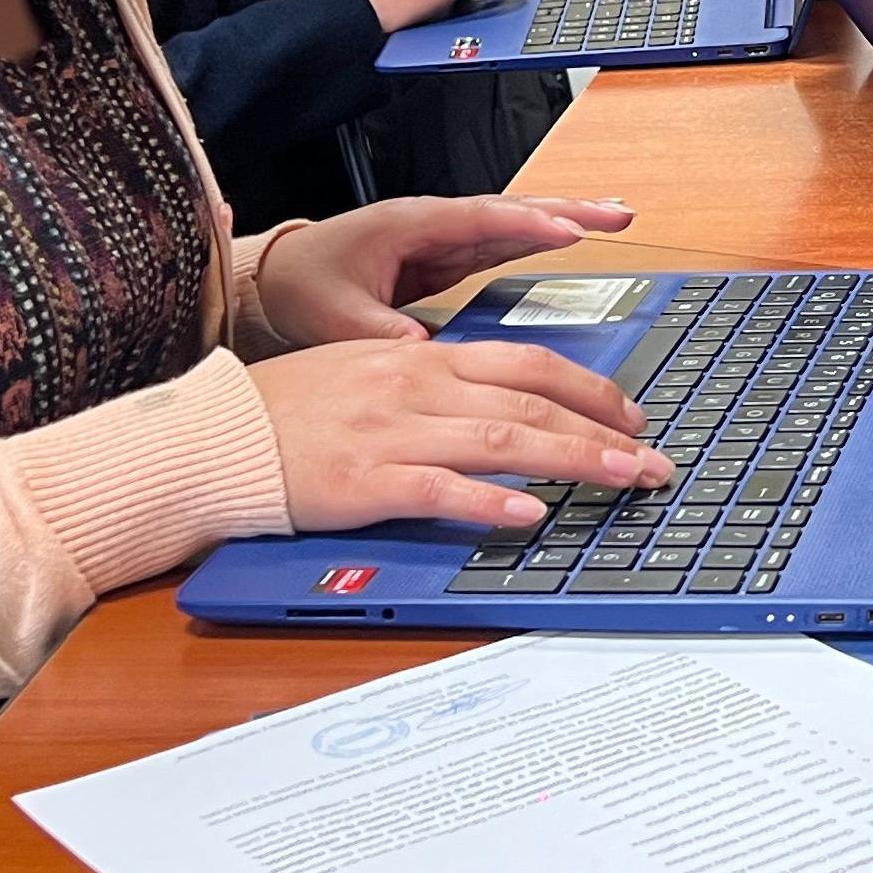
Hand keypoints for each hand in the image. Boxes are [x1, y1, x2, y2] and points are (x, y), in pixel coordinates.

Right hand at [248, 336, 673, 535]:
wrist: (218, 436)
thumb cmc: (291, 411)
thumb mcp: (371, 376)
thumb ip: (435, 387)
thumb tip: (499, 405)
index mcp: (422, 359)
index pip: (529, 363)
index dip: (591, 388)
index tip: (633, 416)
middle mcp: (417, 386)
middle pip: (533, 400)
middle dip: (606, 430)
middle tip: (654, 460)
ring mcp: (392, 433)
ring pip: (504, 439)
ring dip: (576, 461)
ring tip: (624, 481)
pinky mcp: (364, 481)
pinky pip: (439, 490)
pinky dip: (490, 502)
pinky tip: (530, 514)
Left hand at [253, 195, 637, 345]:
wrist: (278, 278)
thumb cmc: (303, 285)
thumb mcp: (335, 315)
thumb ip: (380, 334)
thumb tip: (424, 355)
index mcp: (409, 226)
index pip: (480, 220)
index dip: (527, 225)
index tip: (570, 232)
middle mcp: (435, 223)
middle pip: (512, 211)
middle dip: (568, 209)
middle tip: (620, 214)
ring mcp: (446, 237)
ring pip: (516, 222)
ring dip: (566, 218)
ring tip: (619, 218)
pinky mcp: (449, 255)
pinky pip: (507, 241)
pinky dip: (544, 238)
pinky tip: (576, 238)